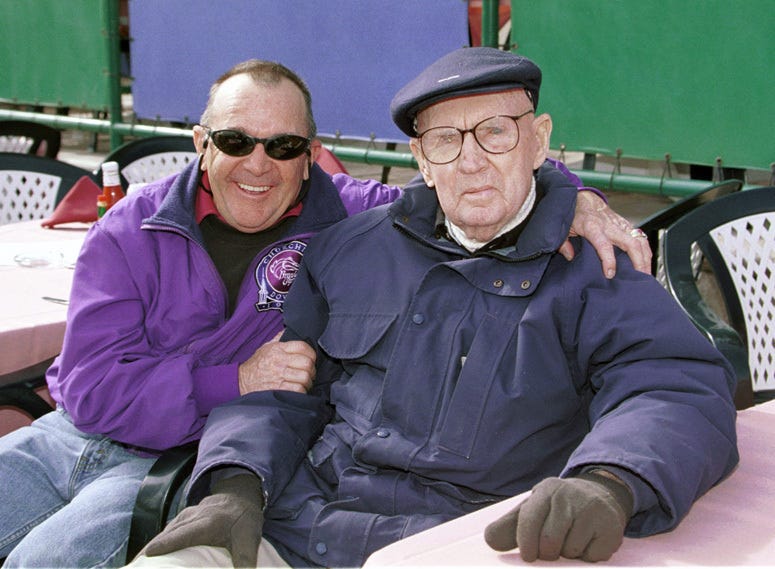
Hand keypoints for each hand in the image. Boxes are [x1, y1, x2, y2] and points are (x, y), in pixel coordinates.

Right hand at [143, 474, 263, 567]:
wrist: (238, 498)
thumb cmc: (243, 520)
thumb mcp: (249, 539)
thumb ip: (246, 560)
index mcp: (207, 523)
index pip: (184, 535)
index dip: (166, 545)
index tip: (148, 555)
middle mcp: (190, 518)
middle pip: (165, 537)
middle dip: (148, 553)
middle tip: (133, 567)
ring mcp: (182, 519)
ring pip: (161, 536)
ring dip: (147, 552)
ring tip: (133, 567)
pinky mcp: (178, 523)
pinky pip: (163, 536)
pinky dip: (153, 548)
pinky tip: (143, 562)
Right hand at [238, 330, 315, 394]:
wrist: (241, 380)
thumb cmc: (256, 364)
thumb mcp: (266, 346)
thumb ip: (280, 338)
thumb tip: (291, 329)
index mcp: (278, 349)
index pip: (302, 347)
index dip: (312, 353)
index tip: (312, 359)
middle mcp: (279, 361)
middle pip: (307, 363)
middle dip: (312, 369)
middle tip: (310, 373)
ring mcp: (279, 376)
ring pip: (304, 377)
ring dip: (308, 382)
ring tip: (304, 382)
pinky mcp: (278, 389)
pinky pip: (298, 390)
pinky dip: (301, 391)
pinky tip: (298, 389)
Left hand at [484, 472, 633, 562]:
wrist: (601, 495)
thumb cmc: (559, 508)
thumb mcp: (534, 509)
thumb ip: (510, 526)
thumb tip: (490, 540)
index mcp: (547, 490)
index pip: (529, 520)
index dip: (526, 544)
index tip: (528, 556)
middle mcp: (570, 495)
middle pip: (549, 541)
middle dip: (547, 553)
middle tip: (552, 549)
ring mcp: (592, 510)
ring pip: (570, 551)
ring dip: (568, 555)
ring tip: (570, 540)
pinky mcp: (611, 527)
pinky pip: (592, 556)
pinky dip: (587, 557)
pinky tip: (588, 541)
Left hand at [560, 191, 651, 278]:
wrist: (585, 198)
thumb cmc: (575, 214)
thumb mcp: (564, 228)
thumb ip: (563, 244)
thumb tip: (570, 257)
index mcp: (593, 227)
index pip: (604, 245)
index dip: (608, 261)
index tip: (610, 274)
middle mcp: (610, 226)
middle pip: (630, 244)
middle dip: (638, 262)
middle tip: (640, 278)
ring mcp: (620, 225)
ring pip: (639, 241)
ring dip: (646, 258)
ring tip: (647, 274)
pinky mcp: (626, 224)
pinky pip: (641, 238)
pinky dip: (646, 250)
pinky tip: (647, 262)